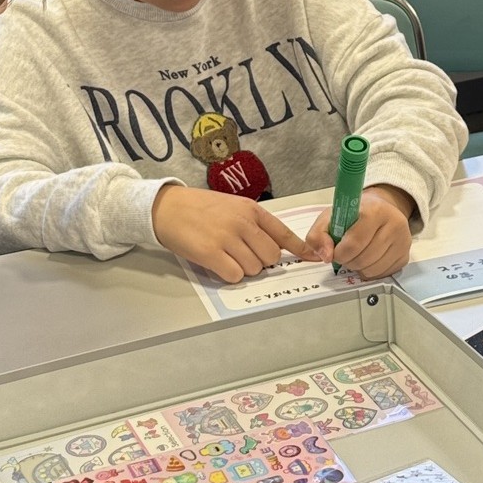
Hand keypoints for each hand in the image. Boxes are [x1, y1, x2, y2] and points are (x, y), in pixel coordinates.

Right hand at [151, 185, 311, 283]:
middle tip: (243, 255)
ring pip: (254, 268)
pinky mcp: (210, 253)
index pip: (283, 233)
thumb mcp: (233, 207)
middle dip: (261, 262)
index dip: (301, 249)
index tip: (315, 258)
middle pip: (271, 256)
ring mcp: (227, 238)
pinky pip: (234, 276)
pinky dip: (229, 275)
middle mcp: (242, 223)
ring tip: (227, 256)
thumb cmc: (200, 208)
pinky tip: (218, 264)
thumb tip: (275, 246)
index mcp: (251, 210)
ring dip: (244, 269)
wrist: (167, 207)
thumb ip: (254, 223)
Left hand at [303, 184, 416, 278]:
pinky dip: (370, 272)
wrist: (381, 209)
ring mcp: (403, 241)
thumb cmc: (355, 213)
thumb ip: (318, 235)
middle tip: (345, 253)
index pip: (354, 242)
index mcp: (375, 210)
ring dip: (358, 267)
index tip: (336, 250)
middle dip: (348, 261)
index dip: (340, 252)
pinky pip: (382, 275)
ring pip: (372, 270)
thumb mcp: (331, 216)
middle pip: (363, 259)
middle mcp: (394, 224)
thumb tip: (325, 256)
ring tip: (357, 254)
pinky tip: (368, 259)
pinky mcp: (405, 255)